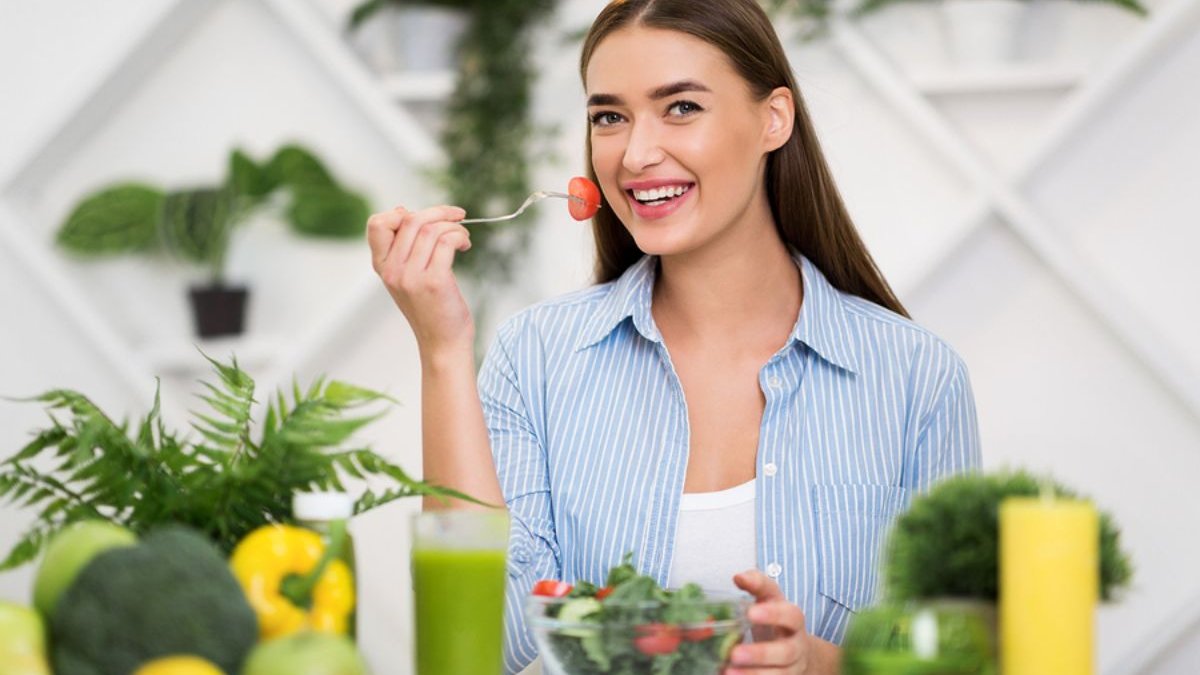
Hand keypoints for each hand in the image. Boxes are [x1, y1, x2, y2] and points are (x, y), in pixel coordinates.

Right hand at [367, 204, 473, 354]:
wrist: (442, 344)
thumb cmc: (430, 309)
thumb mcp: (407, 277)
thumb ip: (403, 248)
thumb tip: (401, 210)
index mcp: (383, 267)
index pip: (377, 225)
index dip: (399, 213)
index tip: (423, 218)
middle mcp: (393, 271)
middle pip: (410, 220)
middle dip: (438, 213)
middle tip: (457, 217)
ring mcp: (411, 277)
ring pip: (431, 229)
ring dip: (453, 226)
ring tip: (462, 237)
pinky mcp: (434, 282)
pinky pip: (447, 242)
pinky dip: (460, 236)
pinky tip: (465, 244)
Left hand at [725, 570, 811, 673]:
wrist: (796, 650)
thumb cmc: (776, 619)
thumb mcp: (769, 598)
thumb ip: (756, 584)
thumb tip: (739, 577)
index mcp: (793, 620)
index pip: (790, 615)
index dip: (773, 615)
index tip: (751, 613)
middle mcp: (796, 646)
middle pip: (786, 652)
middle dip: (761, 654)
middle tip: (736, 653)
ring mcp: (792, 668)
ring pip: (779, 674)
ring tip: (728, 672)